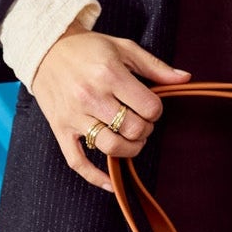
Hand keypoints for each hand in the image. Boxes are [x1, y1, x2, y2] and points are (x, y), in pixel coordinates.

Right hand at [30, 25, 192, 191]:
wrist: (46, 49)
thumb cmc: (89, 49)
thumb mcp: (123, 48)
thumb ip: (155, 66)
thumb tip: (185, 79)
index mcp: (109, 73)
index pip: (149, 107)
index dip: (156, 110)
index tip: (149, 106)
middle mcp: (91, 95)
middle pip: (133, 129)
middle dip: (145, 130)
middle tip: (141, 123)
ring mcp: (75, 115)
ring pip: (112, 148)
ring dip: (129, 150)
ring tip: (131, 139)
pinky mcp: (61, 129)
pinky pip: (78, 162)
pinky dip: (96, 178)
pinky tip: (111, 183)